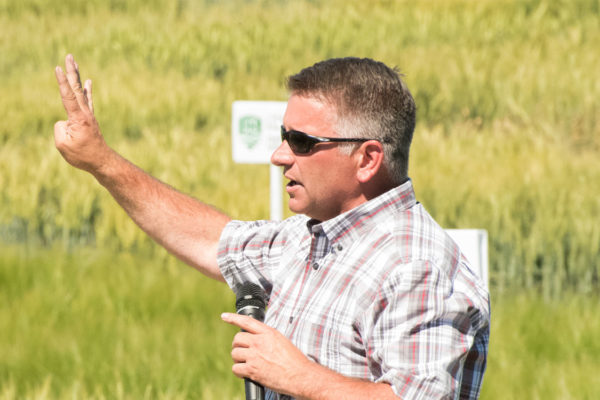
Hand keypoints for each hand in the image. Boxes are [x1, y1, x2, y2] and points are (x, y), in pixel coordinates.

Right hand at [54, 54, 110, 172]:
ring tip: (75, 63)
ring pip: (81, 92)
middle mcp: (85, 113)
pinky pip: (87, 100)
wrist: (101, 161)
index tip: (57, 68)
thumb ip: (60, 128)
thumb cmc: (82, 155)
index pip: (68, 96)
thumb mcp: (63, 144)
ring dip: (77, 76)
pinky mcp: (89, 118)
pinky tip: (88, 81)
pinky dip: (86, 90)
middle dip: (71, 72)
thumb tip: (65, 121)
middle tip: (69, 56)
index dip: (62, 82)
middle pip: (76, 88)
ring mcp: (88, 115)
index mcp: (78, 118)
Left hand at [221, 312, 313, 395]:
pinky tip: (246, 373)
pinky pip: (236, 368)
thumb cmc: (294, 360)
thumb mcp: (282, 341)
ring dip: (238, 359)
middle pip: (237, 339)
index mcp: (268, 333)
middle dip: (238, 345)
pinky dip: (239, 371)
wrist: (300, 375)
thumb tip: (255, 339)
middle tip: (245, 352)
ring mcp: (255, 355)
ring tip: (248, 363)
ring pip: (235, 353)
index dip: (233, 318)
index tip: (224, 316)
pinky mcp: (252, 370)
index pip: (247, 321)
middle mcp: (260, 342)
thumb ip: (267, 337)